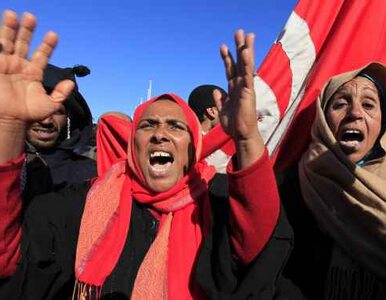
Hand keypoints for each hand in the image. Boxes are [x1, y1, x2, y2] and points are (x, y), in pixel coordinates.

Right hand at [0, 10, 73, 123]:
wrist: (11, 120)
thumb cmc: (30, 114)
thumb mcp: (50, 105)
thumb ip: (60, 93)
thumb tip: (71, 82)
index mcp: (33, 72)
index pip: (41, 54)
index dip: (47, 45)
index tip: (53, 35)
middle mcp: (19, 66)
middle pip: (23, 43)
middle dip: (27, 30)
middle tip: (31, 17)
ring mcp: (6, 65)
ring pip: (8, 42)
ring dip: (10, 28)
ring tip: (13, 14)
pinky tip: (2, 34)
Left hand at [214, 29, 263, 168]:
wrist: (241, 135)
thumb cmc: (234, 125)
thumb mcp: (223, 110)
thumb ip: (220, 100)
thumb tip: (217, 90)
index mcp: (234, 89)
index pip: (230, 70)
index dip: (227, 58)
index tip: (223, 46)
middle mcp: (241, 86)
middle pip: (239, 63)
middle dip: (239, 47)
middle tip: (239, 32)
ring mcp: (245, 88)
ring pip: (246, 65)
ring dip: (246, 50)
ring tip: (246, 35)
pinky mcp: (248, 92)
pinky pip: (247, 75)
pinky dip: (247, 64)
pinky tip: (246, 53)